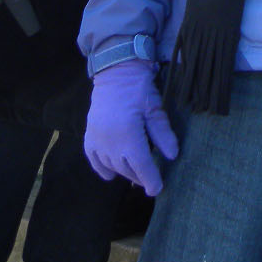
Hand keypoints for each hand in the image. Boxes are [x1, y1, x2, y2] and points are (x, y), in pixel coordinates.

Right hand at [84, 60, 178, 196]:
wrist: (115, 72)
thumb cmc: (139, 88)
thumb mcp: (155, 109)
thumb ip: (163, 134)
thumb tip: (172, 156)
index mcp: (128, 135)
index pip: (141, 165)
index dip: (151, 179)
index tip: (157, 189)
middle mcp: (109, 142)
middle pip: (126, 168)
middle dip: (140, 176)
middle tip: (151, 178)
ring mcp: (97, 140)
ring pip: (111, 166)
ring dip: (124, 172)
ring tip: (136, 172)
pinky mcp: (88, 136)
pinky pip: (94, 160)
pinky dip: (102, 168)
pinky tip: (111, 173)